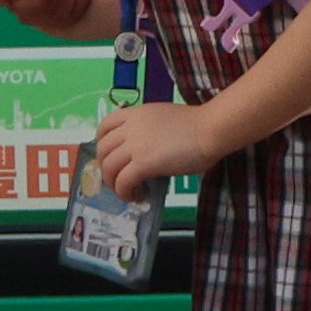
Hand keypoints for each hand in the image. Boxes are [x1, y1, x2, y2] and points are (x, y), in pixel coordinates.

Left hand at [96, 100, 222, 200]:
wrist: (209, 130)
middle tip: (118, 179)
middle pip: (102, 149)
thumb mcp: (163, 119)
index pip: (105, 125)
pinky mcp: (143, 163)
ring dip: (113, 183)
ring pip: (108, 167)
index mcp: (136, 113)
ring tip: (127, 191)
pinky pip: (122, 181)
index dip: (101, 142)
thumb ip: (148, 129)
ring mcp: (135, 145)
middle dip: (106, 168)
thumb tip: (146, 149)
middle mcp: (130, 127)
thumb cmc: (196, 125)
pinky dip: (124, 192)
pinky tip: (136, 196)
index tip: (109, 155)